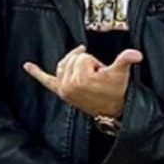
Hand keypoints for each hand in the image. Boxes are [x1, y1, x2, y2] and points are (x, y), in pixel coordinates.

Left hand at [23, 46, 142, 117]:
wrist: (113, 109)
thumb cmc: (116, 91)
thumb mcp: (120, 74)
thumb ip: (125, 60)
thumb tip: (136, 54)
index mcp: (80, 79)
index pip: (82, 55)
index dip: (95, 62)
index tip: (101, 73)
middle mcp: (68, 84)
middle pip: (72, 58)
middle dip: (86, 63)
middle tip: (96, 75)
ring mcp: (63, 89)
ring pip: (64, 63)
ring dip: (74, 65)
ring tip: (87, 75)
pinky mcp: (61, 92)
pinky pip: (46, 80)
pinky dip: (36, 73)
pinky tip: (28, 66)